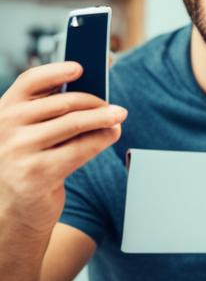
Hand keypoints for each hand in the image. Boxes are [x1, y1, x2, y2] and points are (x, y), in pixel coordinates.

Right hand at [0, 62, 124, 237]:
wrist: (10, 212)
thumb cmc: (26, 165)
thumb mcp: (28, 135)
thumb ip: (51, 114)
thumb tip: (95, 92)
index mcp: (2, 112)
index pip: (29, 81)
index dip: (57, 71)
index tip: (81, 68)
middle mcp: (5, 129)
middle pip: (63, 102)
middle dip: (95, 101)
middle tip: (114, 106)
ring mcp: (18, 151)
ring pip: (74, 123)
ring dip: (104, 117)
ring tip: (119, 115)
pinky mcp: (36, 174)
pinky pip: (80, 149)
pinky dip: (102, 139)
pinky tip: (112, 134)